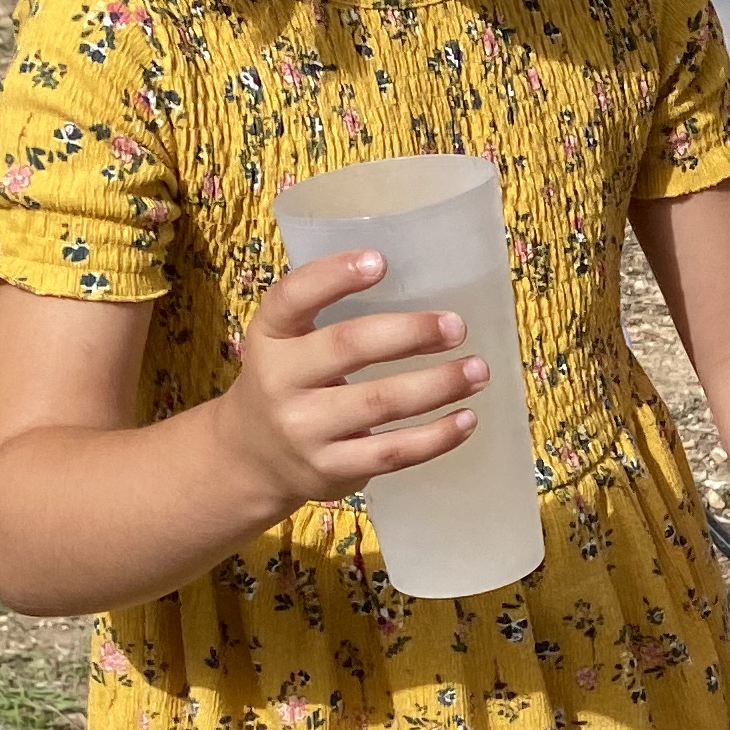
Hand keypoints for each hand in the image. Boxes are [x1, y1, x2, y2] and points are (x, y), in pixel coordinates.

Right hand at [215, 251, 491, 507]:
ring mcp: (304, 430)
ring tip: (477, 370)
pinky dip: (436, 436)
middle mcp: (278, 381)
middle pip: (348, 347)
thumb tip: (423, 291)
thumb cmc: (288, 384)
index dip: (333, 276)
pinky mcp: (331, 468)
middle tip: (456, 327)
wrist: (252, 460)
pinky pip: (393, 451)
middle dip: (410, 333)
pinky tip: (466, 418)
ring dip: (439, 384)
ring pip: (381, 402)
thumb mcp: (286, 343)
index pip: (292, 297)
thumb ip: (329, 317)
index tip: (380, 261)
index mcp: (269, 336)